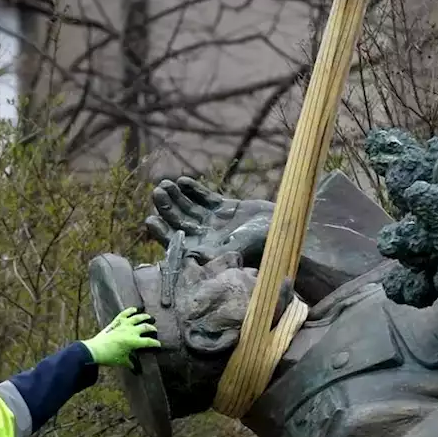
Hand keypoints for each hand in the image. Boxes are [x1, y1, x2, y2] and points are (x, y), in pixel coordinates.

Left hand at [84, 307, 160, 367]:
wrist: (95, 350)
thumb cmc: (109, 357)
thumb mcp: (122, 361)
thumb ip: (130, 363)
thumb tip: (135, 369)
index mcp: (134, 342)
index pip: (149, 342)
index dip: (155, 343)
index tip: (159, 345)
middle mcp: (131, 331)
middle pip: (145, 328)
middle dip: (152, 329)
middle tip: (154, 330)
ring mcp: (123, 325)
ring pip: (137, 318)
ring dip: (144, 317)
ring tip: (149, 317)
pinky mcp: (116, 322)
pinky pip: (124, 314)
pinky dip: (129, 310)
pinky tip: (134, 309)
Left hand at [142, 177, 273, 263]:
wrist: (287, 232)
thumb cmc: (264, 245)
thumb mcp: (237, 249)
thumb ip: (216, 250)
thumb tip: (192, 254)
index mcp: (206, 252)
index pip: (176, 244)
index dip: (161, 232)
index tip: (150, 219)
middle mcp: (208, 239)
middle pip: (180, 222)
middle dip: (167, 207)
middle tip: (158, 192)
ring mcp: (216, 223)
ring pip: (190, 209)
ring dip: (177, 197)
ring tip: (166, 184)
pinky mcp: (226, 209)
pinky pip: (205, 199)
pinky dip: (195, 191)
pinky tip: (184, 182)